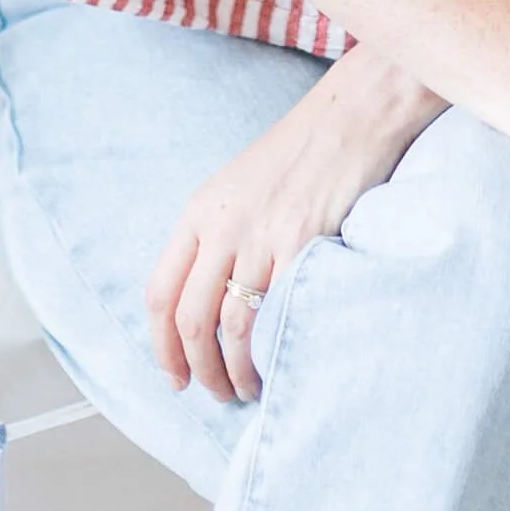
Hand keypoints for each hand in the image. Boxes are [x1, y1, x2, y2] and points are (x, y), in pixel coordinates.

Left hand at [144, 49, 441, 403]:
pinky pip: (279, 314)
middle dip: (199, 370)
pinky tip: (282, 364)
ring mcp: (262, 235)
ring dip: (237, 372)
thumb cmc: (298, 155)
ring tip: (249, 388)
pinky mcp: (302, 244)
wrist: (349, 117)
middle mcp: (222, 225)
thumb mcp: (237, 189)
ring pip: (233, 327)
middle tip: (216, 394)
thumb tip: (207, 305)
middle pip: (191, 319)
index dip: (161, 346)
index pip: (160, 292)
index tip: (172, 377)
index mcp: (199, 212)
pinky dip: (275, 352)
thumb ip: (217, 238)